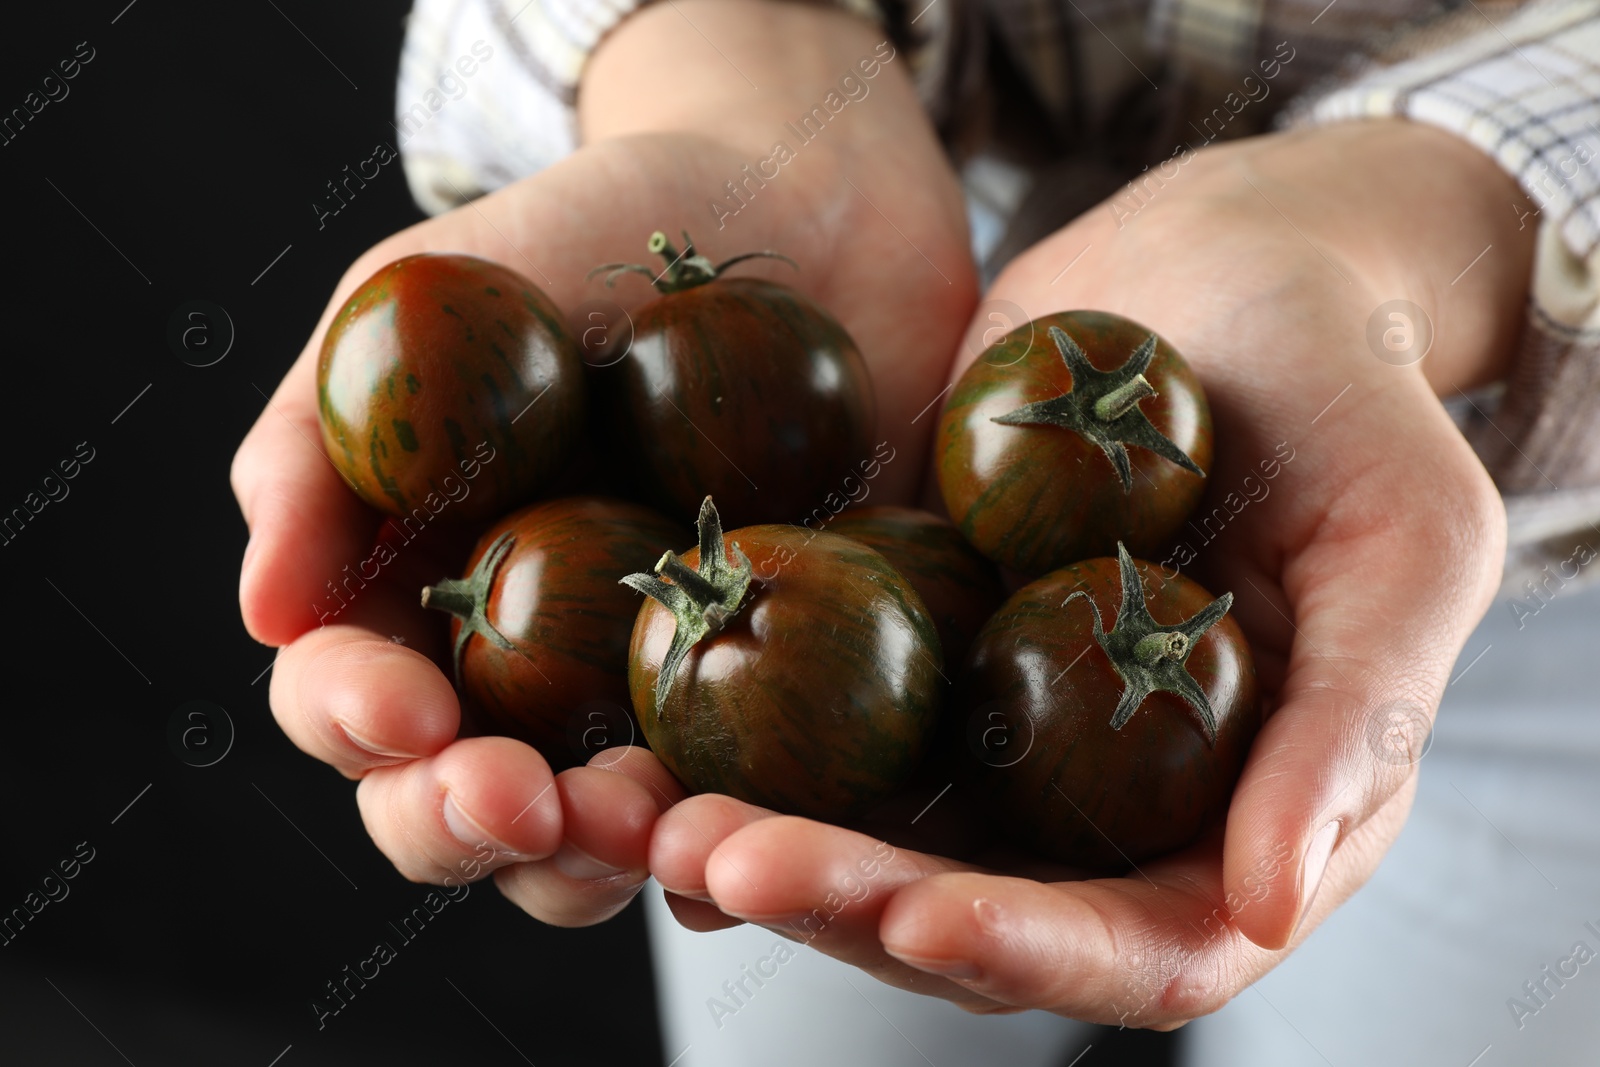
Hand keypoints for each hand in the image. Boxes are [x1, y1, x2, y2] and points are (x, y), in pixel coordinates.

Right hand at [230, 0, 974, 923]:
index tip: (407, 712)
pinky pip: (768, 794)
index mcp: (416, 594)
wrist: (793, 200)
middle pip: (466, 808)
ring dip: (608, 855)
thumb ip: (326, 438)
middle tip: (515, 804)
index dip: (358, 724)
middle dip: (470, 826)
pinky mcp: (789, 695)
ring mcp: (657, 692)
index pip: (351, 700)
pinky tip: (770, 824)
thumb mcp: (423, 293)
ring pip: (609, 837)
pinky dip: (758, 828)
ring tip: (641, 820)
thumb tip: (267, 608)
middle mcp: (526, 673)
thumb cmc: (585, 232)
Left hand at [649, 119, 1533, 1022]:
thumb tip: (1276, 903)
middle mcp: (1096, 804)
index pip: (1136, 945)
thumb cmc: (1352, 394)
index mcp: (1234, 818)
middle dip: (840, 898)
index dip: (1029, 954)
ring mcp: (989, 729)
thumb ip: (1357, 727)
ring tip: (638, 813)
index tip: (918, 920)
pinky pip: (807, 715)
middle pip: (965, 907)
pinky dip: (725, 735)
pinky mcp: (903, 643)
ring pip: (863, 830)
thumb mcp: (1407, 541)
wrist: (1224, 265)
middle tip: (716, 857)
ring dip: (753, 839)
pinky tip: (634, 730)